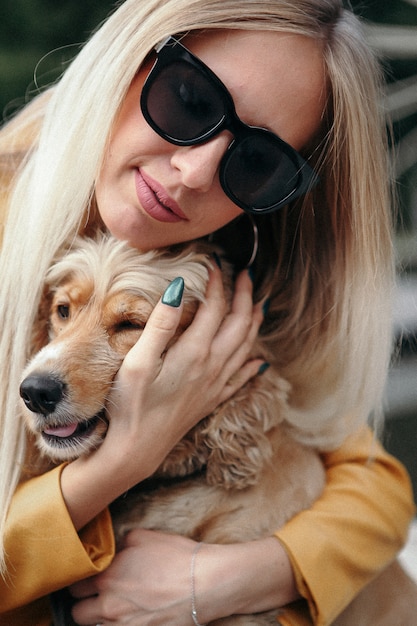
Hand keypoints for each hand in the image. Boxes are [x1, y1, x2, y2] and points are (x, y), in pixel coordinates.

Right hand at [60, 266, 264, 529]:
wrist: (137, 450)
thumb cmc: (131, 405)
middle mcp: (212, 367)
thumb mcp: (138, 361)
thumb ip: (160, 324)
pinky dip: (253, 363)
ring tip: (259, 305)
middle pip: (240, 324)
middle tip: (247, 273)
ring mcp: (215, 385)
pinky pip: (242, 377)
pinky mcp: (212, 400)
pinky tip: (259, 361)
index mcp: (195, 353)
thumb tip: (177, 288)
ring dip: (254, 322)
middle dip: (246, 296)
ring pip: (246, 347)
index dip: (218, 283)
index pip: (215, 308)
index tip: (215, 263)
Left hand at [70, 529, 297, 624]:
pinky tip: (132, 614)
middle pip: (77, 612)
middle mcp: (108, 605)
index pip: (74, 584)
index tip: (89, 576)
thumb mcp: (144, 536)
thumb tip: (114, 547)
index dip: (82, 579)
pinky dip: (120, 624)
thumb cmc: (176, 557)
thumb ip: (121, 543)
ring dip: (100, 616)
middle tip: (98, 593)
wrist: (204, 583)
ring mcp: (123, 625)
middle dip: (85, 602)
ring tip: (117, 605)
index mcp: (106, 576)